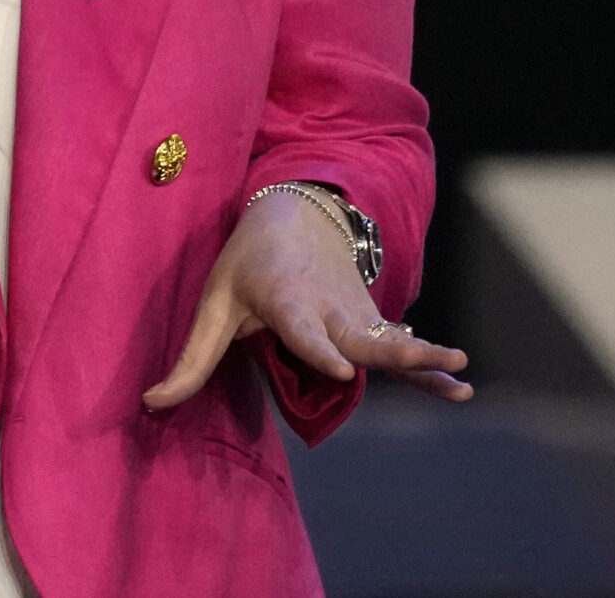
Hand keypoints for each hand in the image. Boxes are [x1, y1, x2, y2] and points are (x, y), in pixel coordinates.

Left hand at [143, 188, 470, 410]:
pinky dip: (428, 365)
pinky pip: (400, 348)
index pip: (303, 329)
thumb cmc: (247, 261)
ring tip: (462, 380)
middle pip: (363, 336)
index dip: (320, 349)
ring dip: (426, 360)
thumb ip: (191, 359)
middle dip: (396, 352)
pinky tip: (459, 386)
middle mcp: (329, 307)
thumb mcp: (214, 301)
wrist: (298, 211)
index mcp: (287, 299)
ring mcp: (356, 314)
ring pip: (392, 343)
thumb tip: (152, 403)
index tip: (342, 369)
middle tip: (426, 359)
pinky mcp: (371, 323)